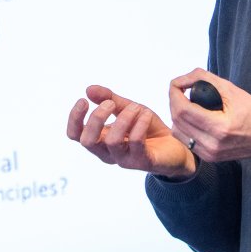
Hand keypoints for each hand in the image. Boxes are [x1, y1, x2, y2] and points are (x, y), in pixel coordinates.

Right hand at [66, 85, 195, 178]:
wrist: (176, 145)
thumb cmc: (148, 128)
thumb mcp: (128, 109)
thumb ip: (109, 99)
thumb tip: (88, 89)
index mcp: (100, 140)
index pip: (75, 135)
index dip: (74, 118)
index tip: (83, 100)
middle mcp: (108, 152)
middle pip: (87, 141)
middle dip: (96, 118)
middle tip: (110, 103)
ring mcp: (124, 159)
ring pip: (112, 141)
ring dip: (123, 118)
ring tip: (136, 107)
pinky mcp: (142, 162)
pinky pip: (136, 142)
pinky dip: (140, 124)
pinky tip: (145, 114)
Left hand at [169, 68, 250, 161]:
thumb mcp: (230, 88)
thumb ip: (204, 79)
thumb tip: (182, 79)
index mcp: (219, 127)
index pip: (183, 110)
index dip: (174, 94)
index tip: (175, 84)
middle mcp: (212, 144)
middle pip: (177, 121)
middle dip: (173, 102)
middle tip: (179, 91)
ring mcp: (210, 153)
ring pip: (178, 133)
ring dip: (176, 116)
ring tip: (184, 104)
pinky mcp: (209, 158)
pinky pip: (187, 141)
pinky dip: (183, 128)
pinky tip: (190, 118)